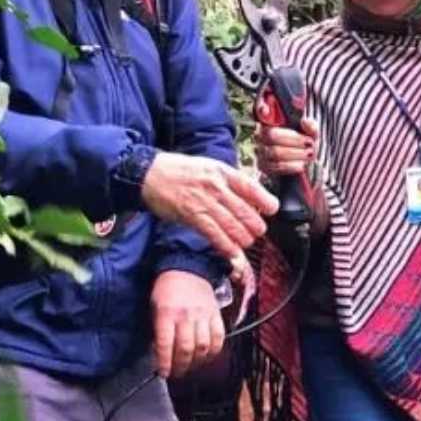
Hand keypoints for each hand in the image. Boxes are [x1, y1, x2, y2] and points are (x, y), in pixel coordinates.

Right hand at [139, 153, 277, 263]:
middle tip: (257, 232)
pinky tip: (233, 253)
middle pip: (245, 211)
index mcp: (222, 172)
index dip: (265, 200)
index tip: (272, 209)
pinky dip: (226, 246)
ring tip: (246, 242)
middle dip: (255, 226)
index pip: (250, 187)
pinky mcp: (191, 216)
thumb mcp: (209, 166)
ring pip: (232, 226)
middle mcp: (216, 187)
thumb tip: (248, 193)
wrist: (149, 174)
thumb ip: (228, 180)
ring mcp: (204, 202)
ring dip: (243, 238)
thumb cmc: (179, 171)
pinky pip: (214, 235)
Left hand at [150, 269, 225, 378]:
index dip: (164, 363)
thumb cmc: (167, 288)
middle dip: (180, 367)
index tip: (164, 373)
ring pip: (203, 347)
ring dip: (196, 362)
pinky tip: (207, 356)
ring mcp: (203, 314)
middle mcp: (186, 315)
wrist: (187, 266)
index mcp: (167, 312)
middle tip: (176, 373)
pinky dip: (213, 351)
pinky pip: (218, 338)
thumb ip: (157, 328)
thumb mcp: (154, 305)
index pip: (165, 344)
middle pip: (185, 349)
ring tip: (191, 366)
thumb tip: (160, 353)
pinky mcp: (216, 314)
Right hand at [253, 115, 318, 177]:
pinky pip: (275, 166)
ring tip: (308, 154)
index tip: (266, 110)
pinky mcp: (262, 167)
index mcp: (271, 122)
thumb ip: (311, 127)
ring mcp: (260, 151)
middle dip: (294, 140)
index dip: (261, 109)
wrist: (303, 164)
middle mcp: (261, 135)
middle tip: (310, 143)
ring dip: (295, 154)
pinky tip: (301, 165)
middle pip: (272, 135)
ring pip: (275, 152)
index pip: (261, 111)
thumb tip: (304, 122)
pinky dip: (291, 166)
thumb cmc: (305, 144)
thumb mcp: (311, 134)